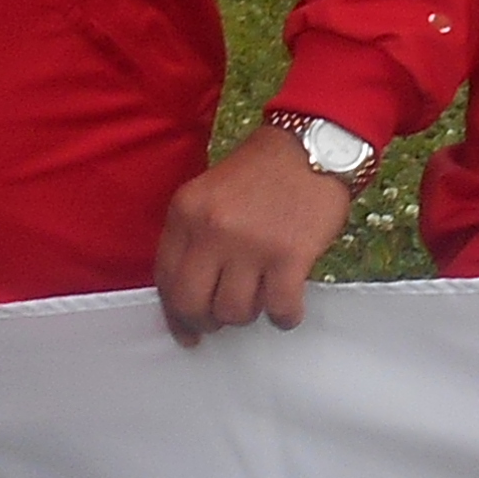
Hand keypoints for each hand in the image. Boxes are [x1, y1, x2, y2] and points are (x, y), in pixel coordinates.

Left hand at [155, 127, 357, 345]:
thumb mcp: (209, 194)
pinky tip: (288, 307)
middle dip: (206, 321)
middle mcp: (211, 228)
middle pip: (192, 303)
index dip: (174, 312)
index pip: (165, 278)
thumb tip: (187, 301)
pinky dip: (284, 316)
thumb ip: (193, 238)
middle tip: (222, 320)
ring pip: (234, 311)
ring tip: (261, 297)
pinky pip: (279, 309)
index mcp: (185, 210)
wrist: (313, 148)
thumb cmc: (261, 175)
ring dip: (248, 314)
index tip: (186, 329)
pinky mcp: (289, 256)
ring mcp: (249, 244)